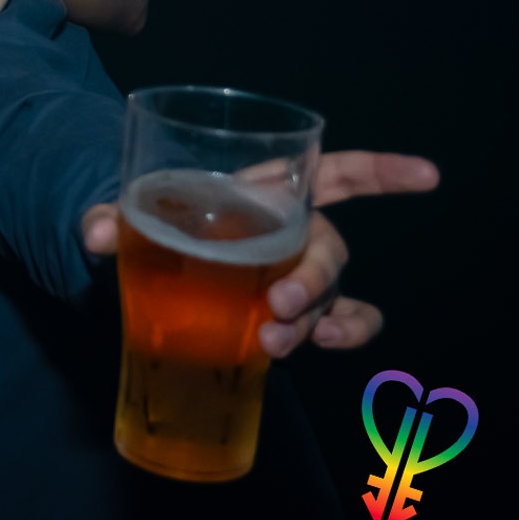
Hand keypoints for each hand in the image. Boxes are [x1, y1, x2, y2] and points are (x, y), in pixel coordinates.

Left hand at [82, 151, 439, 357]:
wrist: (148, 260)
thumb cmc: (160, 220)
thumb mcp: (134, 212)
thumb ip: (113, 218)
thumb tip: (92, 233)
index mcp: (266, 190)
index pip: (337, 174)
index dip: (381, 172)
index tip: (426, 176)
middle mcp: (291, 231)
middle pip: (326, 248)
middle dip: (312, 278)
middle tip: (279, 305)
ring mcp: (292, 275)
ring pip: (326, 294)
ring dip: (312, 318)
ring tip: (275, 339)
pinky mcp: (286, 313)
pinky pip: (334, 324)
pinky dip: (338, 335)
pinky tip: (314, 347)